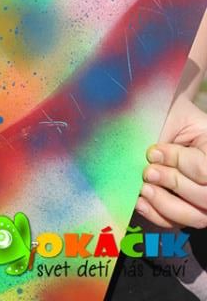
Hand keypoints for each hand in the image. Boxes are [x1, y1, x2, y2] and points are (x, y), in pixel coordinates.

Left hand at [138, 94, 206, 227]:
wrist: (164, 119)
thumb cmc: (169, 114)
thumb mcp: (172, 117)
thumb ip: (166, 137)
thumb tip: (151, 160)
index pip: (204, 169)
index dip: (177, 162)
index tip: (152, 151)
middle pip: (204, 197)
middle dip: (172, 183)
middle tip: (147, 172)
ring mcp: (204, 199)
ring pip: (195, 217)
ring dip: (165, 204)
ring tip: (143, 189)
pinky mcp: (187, 211)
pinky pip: (177, 225)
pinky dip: (157, 216)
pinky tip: (140, 202)